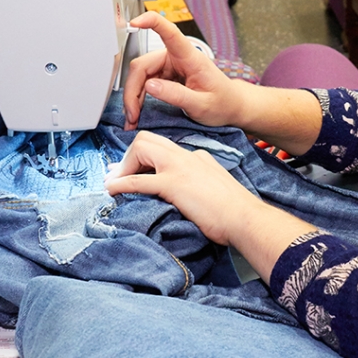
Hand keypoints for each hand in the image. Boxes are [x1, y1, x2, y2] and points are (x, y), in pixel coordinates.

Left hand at [105, 131, 317, 276]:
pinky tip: (112, 191)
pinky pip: (139, 180)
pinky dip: (121, 184)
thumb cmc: (235, 211)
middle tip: (119, 175)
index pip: (164, 147)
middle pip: (147, 140)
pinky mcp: (173, 185)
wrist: (245, 218)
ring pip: (140, 150)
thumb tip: (186, 195)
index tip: (131, 170)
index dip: (143, 157)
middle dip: (129, 156)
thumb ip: (201, 183)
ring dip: (123, 167)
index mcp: (198, 157)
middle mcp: (187, 156)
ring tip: (113, 183)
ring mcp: (179, 168)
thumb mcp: (216, 188)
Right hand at [121, 12, 243, 129]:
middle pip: (143, 66)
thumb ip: (176, 95)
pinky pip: (145, 83)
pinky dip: (139, 98)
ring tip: (134, 117)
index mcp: (189, 57)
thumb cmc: (222, 103)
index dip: (151, 22)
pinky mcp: (165, 76)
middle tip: (132, 114)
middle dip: (133, 90)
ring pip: (141, 76)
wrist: (231, 106)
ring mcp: (169, 66)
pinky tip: (138, 112)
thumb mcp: (202, 105)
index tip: (135, 22)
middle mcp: (176, 58)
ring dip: (134, 97)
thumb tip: (150, 86)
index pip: (170, 32)